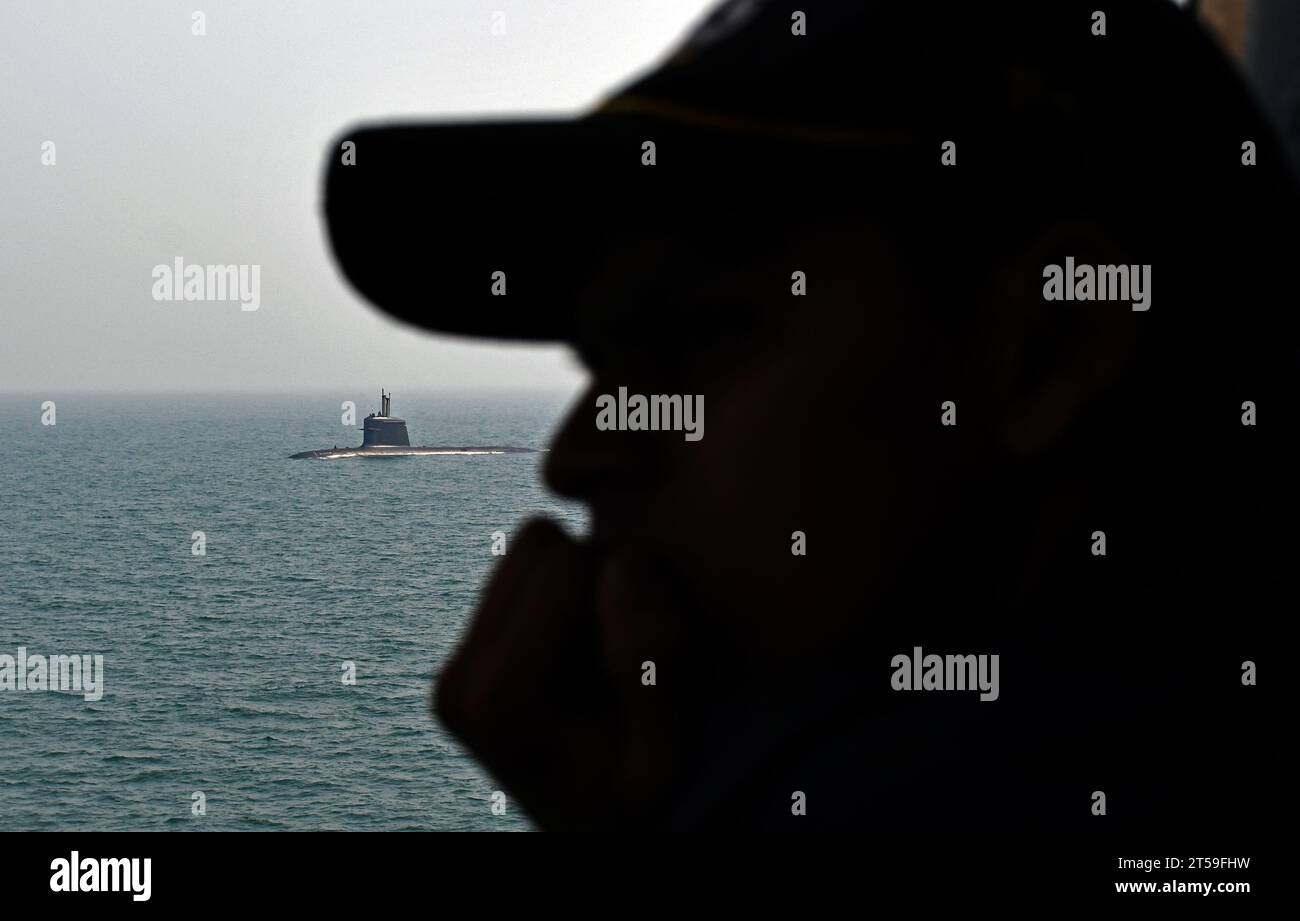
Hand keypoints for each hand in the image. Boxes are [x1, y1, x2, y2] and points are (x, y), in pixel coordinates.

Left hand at [434, 518, 683, 828]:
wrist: (588, 837)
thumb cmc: (634, 800)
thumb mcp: (667, 756)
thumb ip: (653, 664)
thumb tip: (626, 560)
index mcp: (498, 697)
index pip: (565, 561)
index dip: (626, 583)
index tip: (648, 642)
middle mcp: (457, 677)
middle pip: (536, 544)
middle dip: (595, 574)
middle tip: (625, 645)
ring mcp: (451, 667)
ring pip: (526, 549)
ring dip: (577, 582)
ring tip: (603, 652)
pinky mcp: (460, 658)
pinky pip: (520, 573)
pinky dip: (561, 596)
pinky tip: (580, 656)